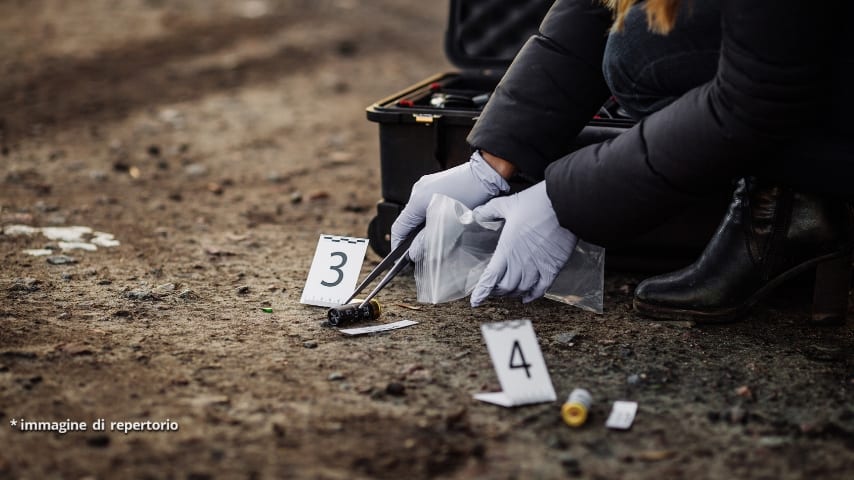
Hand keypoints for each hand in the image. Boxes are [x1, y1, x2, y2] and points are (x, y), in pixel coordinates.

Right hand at [391, 151, 509, 250]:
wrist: (488, 174)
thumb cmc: (470, 200)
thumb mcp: (447, 228)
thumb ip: (426, 243)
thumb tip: (412, 254)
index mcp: (416, 200)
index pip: (399, 227)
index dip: (398, 245)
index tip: (400, 259)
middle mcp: (418, 190)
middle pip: (410, 220)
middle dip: (414, 238)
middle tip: (423, 252)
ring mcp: (428, 184)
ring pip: (421, 213)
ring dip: (426, 227)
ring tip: (439, 238)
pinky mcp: (438, 182)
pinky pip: (430, 204)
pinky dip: (434, 216)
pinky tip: (447, 223)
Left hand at [470, 181, 577, 306]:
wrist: (564, 205)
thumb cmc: (536, 204)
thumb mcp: (507, 204)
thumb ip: (489, 210)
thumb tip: (476, 213)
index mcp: (507, 249)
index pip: (490, 278)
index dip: (481, 292)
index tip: (475, 301)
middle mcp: (520, 263)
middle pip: (505, 288)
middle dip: (496, 291)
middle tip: (492, 289)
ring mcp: (537, 267)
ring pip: (521, 290)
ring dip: (512, 293)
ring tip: (508, 291)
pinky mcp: (552, 268)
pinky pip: (541, 289)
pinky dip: (532, 296)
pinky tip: (527, 297)